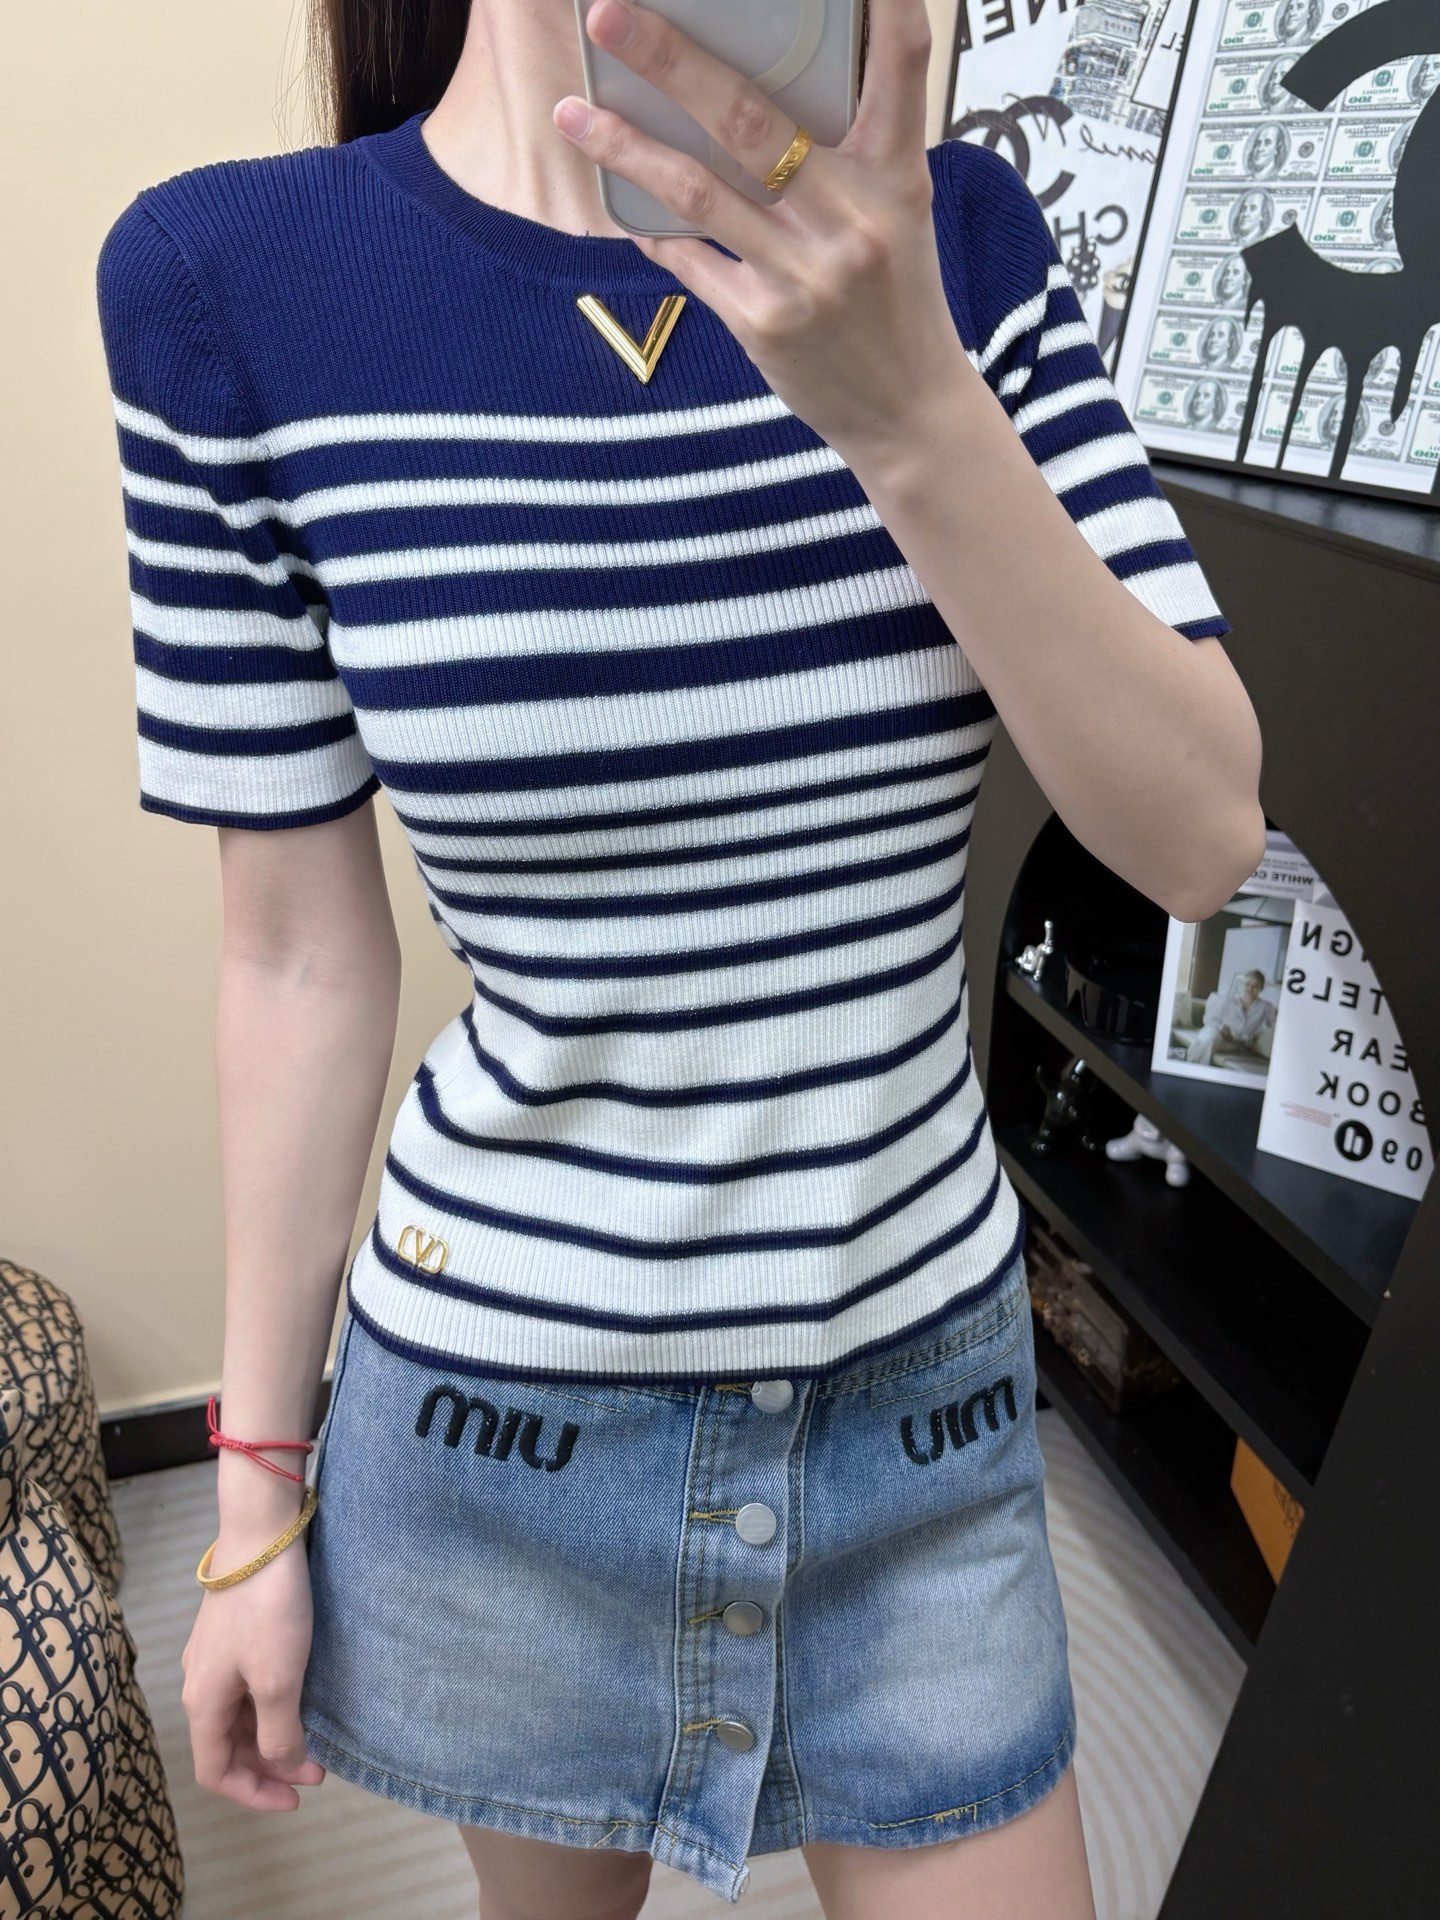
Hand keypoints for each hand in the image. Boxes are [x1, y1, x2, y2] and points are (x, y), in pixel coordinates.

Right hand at [182, 1530, 325, 1811]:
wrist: (261, 1535)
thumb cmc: (267, 1611)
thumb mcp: (276, 1680)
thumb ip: (277, 1732)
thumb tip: (282, 1765)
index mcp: (203, 1703)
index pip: (216, 1771)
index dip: (254, 1793)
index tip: (298, 1797)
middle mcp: (201, 1683)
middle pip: (228, 1746)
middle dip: (269, 1766)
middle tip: (317, 1771)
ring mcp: (215, 1656)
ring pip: (240, 1717)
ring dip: (272, 1737)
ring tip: (313, 1740)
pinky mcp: (233, 1632)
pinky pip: (247, 1688)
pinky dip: (271, 1707)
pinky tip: (300, 1700)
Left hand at [555, 0, 966, 468]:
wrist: (908, 413)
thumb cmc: (897, 303)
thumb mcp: (898, 217)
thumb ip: (848, 156)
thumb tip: (754, 97)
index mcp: (896, 176)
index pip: (904, 64)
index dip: (884, 3)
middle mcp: (853, 217)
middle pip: (750, 119)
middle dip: (671, 59)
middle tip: (608, 13)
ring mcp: (806, 273)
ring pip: (699, 190)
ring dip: (627, 146)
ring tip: (573, 113)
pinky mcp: (765, 322)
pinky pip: (690, 261)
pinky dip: (653, 231)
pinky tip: (619, 206)